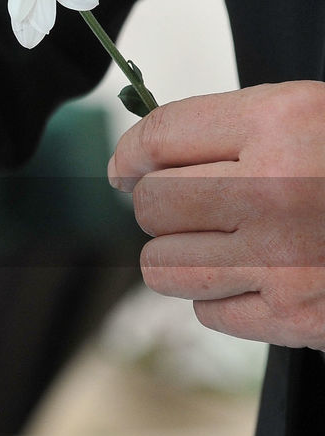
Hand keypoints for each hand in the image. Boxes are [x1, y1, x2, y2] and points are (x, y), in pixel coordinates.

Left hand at [109, 80, 324, 349]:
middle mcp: (276, 188)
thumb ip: (238, 131)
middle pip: (151, 205)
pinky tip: (260, 277)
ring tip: (220, 242)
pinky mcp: (295, 316)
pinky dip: (222, 298)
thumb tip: (142, 158)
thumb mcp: (318, 118)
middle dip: (161, 205)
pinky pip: (208, 311)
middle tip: (191, 205)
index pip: (158, 137)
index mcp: (285, 122)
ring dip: (180, 254)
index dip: (131, 154)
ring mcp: (283, 259)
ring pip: (163, 265)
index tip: (128, 167)